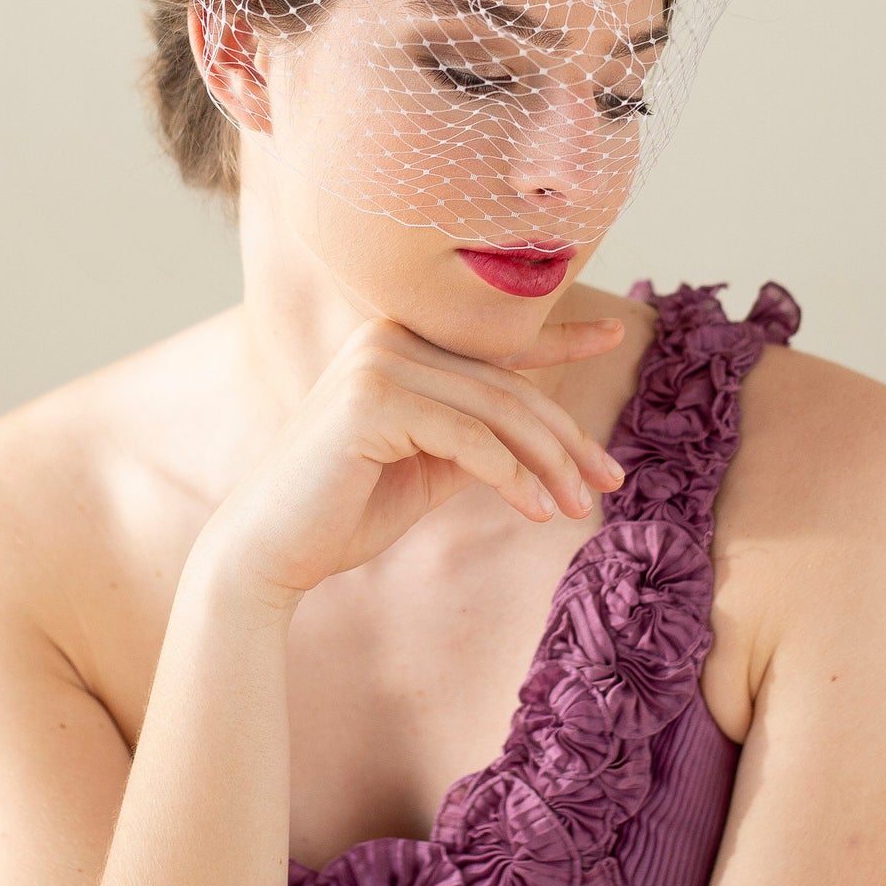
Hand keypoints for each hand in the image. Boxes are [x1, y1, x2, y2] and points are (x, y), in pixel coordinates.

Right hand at [197, 312, 626, 602]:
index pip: (492, 341)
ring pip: (495, 410)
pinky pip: (468, 439)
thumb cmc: (344, 510)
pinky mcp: (372, 400)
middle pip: (504, 383)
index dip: (558, 337)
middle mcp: (386, 335)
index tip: (615, 334)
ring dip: (547, 463)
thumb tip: (542, 437)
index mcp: (396, 341)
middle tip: (609, 480)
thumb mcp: (426, 466)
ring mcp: (377, 362)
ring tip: (579, 506)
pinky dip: (512, 478)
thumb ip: (474, 437)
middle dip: (565, 435)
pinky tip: (538, 513)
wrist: (269, 552)